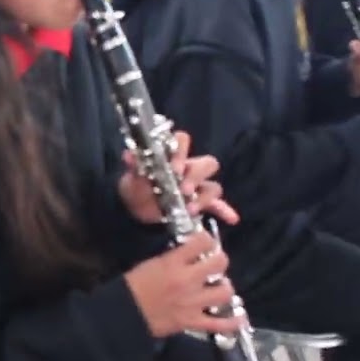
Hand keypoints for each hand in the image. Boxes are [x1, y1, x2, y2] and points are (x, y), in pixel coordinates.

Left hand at [117, 131, 238, 224]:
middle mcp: (189, 169)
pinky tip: (231, 219)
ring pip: (214, 186)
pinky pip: (218, 206)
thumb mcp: (132, 179)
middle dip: (197, 175)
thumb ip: (134, 167)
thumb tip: (128, 155)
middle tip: (184, 189)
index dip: (181, 151)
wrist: (135, 212)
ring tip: (191, 209)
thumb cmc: (136, 189)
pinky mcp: (200, 204)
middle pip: (207, 163)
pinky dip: (225, 210)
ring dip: (205, 197)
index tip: (173, 167)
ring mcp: (197, 187)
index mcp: (172, 156)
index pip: (183, 142)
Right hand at [124, 231, 241, 337]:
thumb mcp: (151, 264)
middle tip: (213, 265)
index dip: (207, 240)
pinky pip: (220, 324)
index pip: (202, 242)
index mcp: (173, 263)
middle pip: (220, 263)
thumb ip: (173, 259)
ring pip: (225, 292)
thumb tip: (190, 255)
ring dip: (224, 288)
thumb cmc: (132, 287)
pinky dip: (232, 322)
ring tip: (217, 288)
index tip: (205, 244)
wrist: (124, 314)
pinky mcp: (193, 322)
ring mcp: (193, 302)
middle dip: (219, 261)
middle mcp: (188, 280)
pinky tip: (238, 317)